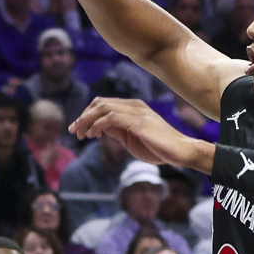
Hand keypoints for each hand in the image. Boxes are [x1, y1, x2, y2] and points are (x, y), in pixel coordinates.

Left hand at [71, 97, 209, 170]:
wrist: (179, 151)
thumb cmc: (157, 147)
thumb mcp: (130, 139)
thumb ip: (116, 130)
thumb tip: (99, 128)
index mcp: (132, 108)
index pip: (103, 104)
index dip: (87, 114)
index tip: (77, 129)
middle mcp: (134, 105)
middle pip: (100, 102)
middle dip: (83, 116)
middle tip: (75, 132)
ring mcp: (137, 111)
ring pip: (103, 107)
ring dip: (87, 120)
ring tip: (82, 135)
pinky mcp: (139, 121)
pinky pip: (111, 117)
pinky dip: (98, 124)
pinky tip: (94, 135)